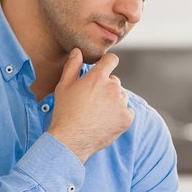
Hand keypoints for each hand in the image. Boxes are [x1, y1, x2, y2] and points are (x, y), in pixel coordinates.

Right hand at [47, 47, 132, 161]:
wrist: (71, 140)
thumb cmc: (65, 112)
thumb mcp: (64, 86)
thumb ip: (72, 66)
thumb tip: (77, 51)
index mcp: (98, 77)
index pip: (112, 60)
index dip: (108, 63)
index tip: (104, 68)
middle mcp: (113, 88)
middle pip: (114, 81)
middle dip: (106, 87)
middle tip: (92, 101)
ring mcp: (121, 103)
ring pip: (121, 96)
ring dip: (114, 101)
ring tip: (97, 113)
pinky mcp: (127, 118)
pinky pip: (127, 111)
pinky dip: (120, 115)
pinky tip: (106, 121)